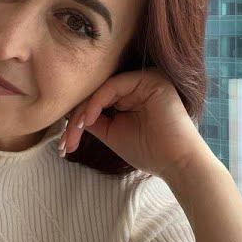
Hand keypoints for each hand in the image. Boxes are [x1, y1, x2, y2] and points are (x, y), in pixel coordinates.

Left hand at [59, 67, 217, 180]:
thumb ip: (93, 119)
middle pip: (96, 93)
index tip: (64, 145)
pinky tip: (87, 121)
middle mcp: (137, 83)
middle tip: (64, 144)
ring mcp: (144, 78)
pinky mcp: (149, 79)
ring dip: (82, 113)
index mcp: (131, 94)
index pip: (96, 100)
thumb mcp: (112, 133)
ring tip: (73, 135)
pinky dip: (96, 103)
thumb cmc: (149, 151)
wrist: (177, 163)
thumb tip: (67, 114)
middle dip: (75, 119)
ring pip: (100, 89)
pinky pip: (112, 86)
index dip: (76, 120)